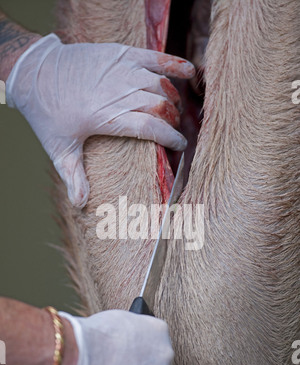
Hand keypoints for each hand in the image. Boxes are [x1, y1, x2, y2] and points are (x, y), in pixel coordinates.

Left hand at [6, 33, 194, 207]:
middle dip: (172, 120)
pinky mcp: (120, 54)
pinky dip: (174, 64)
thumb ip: (73, 177)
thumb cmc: (48, 113)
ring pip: (160, 85)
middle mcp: (118, 93)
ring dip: (172, 99)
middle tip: (172, 129)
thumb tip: (80, 204)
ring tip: (172, 110)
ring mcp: (121, 70)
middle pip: (160, 107)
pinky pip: (154, 57)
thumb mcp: (59, 149)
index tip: (180, 145)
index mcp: (107, 118)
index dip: (171, 137)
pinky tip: (189, 71)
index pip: (151, 128)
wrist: (35, 72)